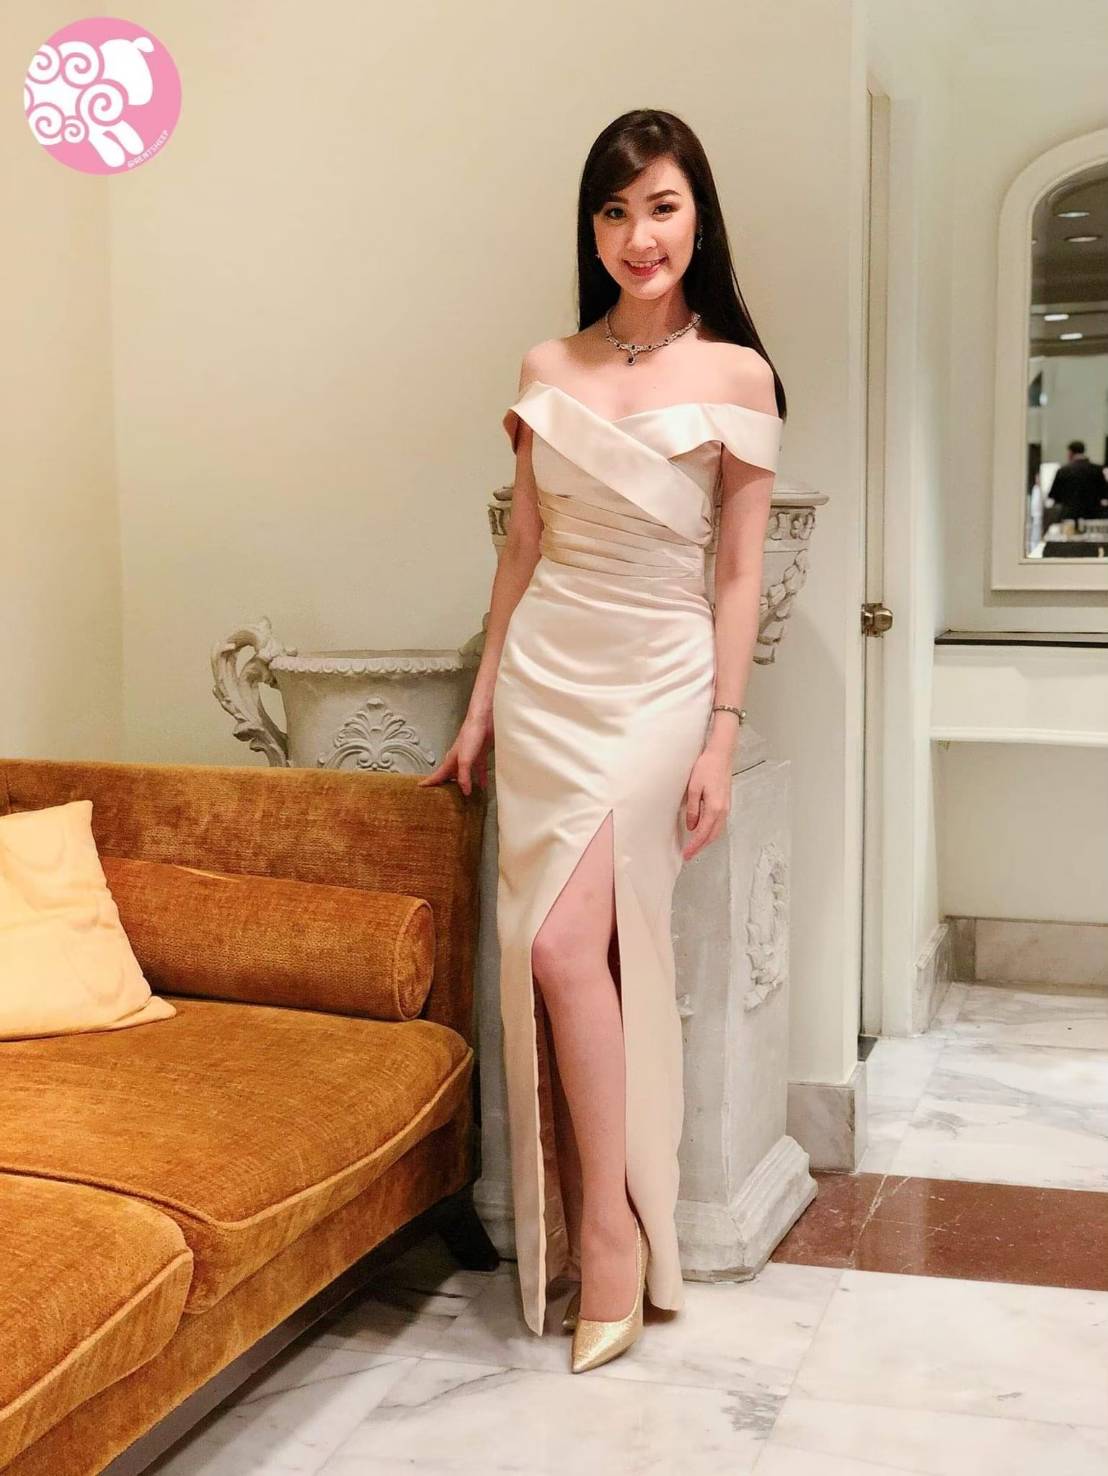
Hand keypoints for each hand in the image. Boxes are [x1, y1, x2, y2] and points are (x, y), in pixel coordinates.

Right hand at [417, 713, 492, 795]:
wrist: (483, 721)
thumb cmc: (471, 736)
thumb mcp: (465, 760)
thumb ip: (464, 776)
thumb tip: (465, 792)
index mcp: (451, 760)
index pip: (438, 774)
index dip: (430, 781)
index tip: (421, 787)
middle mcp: (458, 759)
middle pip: (450, 775)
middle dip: (446, 784)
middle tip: (442, 796)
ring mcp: (469, 757)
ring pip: (464, 774)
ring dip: (464, 783)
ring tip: (463, 795)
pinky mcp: (480, 754)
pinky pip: (480, 769)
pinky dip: (481, 778)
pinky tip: (483, 785)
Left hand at [681, 746, 731, 860]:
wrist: (721, 755)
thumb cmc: (707, 767)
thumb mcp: (693, 788)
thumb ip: (693, 809)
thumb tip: (692, 826)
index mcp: (715, 808)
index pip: (703, 833)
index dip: (694, 846)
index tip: (686, 854)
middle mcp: (723, 810)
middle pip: (712, 836)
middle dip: (700, 847)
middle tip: (689, 854)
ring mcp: (726, 807)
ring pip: (717, 831)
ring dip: (706, 840)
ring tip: (695, 846)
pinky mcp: (726, 803)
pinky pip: (719, 823)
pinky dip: (711, 831)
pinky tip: (703, 831)